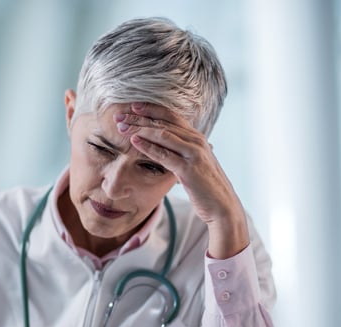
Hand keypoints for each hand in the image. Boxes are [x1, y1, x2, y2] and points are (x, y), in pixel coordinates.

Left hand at [115, 102, 248, 258]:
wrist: (222, 206)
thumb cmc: (205, 187)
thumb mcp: (194, 164)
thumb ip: (182, 153)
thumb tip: (166, 148)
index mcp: (197, 138)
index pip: (171, 116)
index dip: (151, 109)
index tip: (132, 107)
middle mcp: (196, 141)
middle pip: (163, 122)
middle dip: (139, 117)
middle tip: (119, 115)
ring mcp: (194, 154)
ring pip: (162, 134)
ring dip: (139, 129)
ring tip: (121, 126)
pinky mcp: (189, 169)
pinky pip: (164, 154)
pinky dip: (147, 146)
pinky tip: (133, 142)